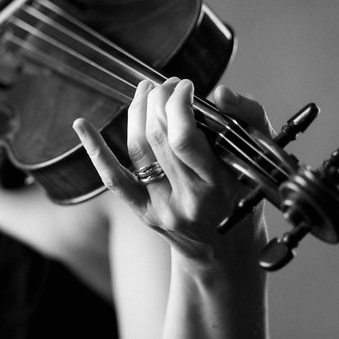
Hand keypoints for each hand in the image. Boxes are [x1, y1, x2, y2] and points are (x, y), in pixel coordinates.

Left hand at [73, 78, 272, 268]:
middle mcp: (186, 199)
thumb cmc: (245, 199)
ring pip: (137, 149)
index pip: (184, 138)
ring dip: (137, 112)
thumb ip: (248, 119)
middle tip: (166, 84)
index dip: (178, 103)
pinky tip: (82, 125)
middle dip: (158, 100)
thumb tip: (220, 92)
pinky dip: (96, 150)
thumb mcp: (256, 159)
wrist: (226, 254)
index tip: (185, 86)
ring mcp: (160, 207)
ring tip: (146, 91)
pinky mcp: (142, 212)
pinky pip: (114, 179)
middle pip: (157, 138)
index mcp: (217, 185)